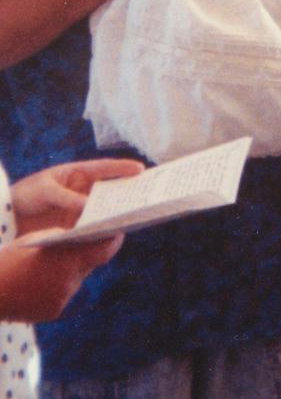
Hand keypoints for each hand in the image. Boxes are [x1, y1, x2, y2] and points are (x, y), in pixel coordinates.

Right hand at [0, 232, 123, 321]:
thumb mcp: (37, 238)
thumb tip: (84, 237)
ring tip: (62, 257)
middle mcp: (69, 282)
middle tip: (97, 237)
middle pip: (90, 264)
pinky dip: (56, 285)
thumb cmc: (10, 258)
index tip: (119, 229)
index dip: (113, 239)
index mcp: (68, 259)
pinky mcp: (52, 311)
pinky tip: (43, 278)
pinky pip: (62, 293)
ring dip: (71, 270)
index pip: (106, 249)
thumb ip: (64, 238)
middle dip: (90, 252)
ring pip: (75, 279)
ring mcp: (61, 300)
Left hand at [12, 158, 142, 235]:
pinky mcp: (75, 228)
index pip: (103, 169)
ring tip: (132, 216)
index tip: (141, 169)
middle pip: (109, 190)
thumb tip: (89, 207)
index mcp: (77, 174)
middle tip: (145, 195)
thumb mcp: (45, 192)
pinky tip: (109, 235)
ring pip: (103, 210)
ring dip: (115, 213)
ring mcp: (80, 210)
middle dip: (126, 192)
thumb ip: (67, 198)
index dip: (122, 168)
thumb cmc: (25, 196)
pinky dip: (101, 231)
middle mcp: (82, 191)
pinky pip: (92, 228)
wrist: (9, 219)